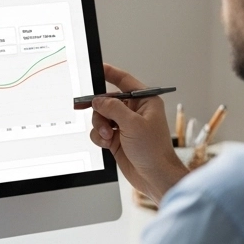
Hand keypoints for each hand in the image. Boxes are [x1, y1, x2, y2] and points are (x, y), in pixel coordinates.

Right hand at [87, 64, 188, 204]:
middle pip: (106, 101)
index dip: (110, 73)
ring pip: (100, 116)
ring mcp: (124, 125)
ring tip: (107, 136)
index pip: (124, 81)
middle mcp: (134, 111)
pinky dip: (99, 137)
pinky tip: (107, 143)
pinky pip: (98, 130)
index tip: (97, 68)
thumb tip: (98, 100)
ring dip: (99, 126)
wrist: (153, 175)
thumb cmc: (154, 150)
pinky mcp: (116, 137)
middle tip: (89, 110)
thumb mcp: (133, 125)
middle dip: (100, 111)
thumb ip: (113, 109)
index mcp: (145, 102)